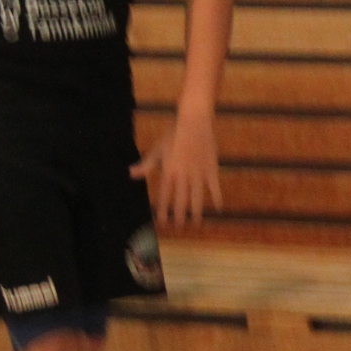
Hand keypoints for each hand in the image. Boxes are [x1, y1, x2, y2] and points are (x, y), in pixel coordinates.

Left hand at [131, 110, 222, 227]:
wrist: (194, 122)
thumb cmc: (173, 134)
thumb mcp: (157, 148)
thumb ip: (146, 164)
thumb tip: (131, 174)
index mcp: (169, 172)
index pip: (164, 196)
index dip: (163, 210)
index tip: (162, 223)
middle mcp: (184, 176)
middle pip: (181, 201)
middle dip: (179, 216)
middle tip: (179, 228)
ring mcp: (199, 174)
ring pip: (197, 197)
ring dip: (196, 212)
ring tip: (195, 223)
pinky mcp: (211, 169)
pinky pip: (214, 187)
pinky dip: (217, 198)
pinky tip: (219, 208)